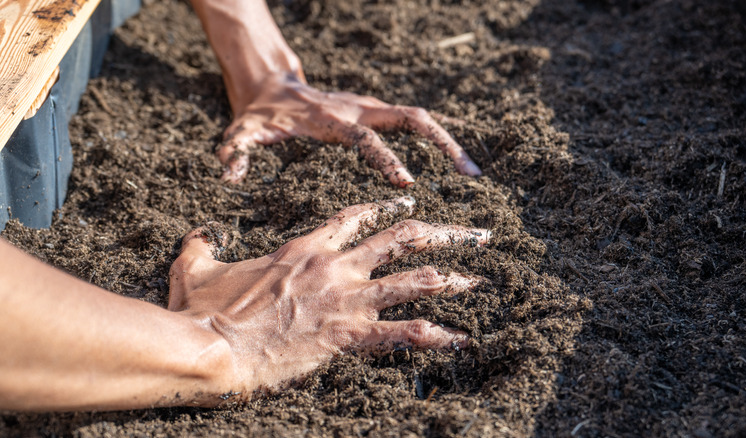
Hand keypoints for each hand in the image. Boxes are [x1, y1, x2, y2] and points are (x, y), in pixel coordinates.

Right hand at [168, 197, 489, 399]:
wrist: (212, 345)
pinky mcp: (347, 334)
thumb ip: (201, 245)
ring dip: (452, 278)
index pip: (355, 216)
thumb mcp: (196, 267)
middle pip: (402, 239)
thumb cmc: (203, 309)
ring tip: (478, 279)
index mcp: (305, 246)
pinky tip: (460, 339)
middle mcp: (335, 265)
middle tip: (474, 235)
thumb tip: (198, 234)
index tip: (409, 204)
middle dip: (444, 234)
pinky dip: (435, 336)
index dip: (385, 207)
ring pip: (415, 279)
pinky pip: (402, 334)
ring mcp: (345, 299)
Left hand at [216, 73, 481, 186]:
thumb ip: (235, 152)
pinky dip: (437, 139)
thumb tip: (230, 175)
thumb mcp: (242, 133)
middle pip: (410, 118)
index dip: (385, 158)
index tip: (407, 181)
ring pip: (419, 118)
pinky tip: (453, 164)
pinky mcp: (375, 112)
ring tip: (473, 172)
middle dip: (441, 142)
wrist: (271, 87)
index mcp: (331, 120)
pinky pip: (413, 122)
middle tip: (469, 173)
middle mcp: (358, 110)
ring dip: (447, 141)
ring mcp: (370, 108)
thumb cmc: (259, 116)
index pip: (365, 139)